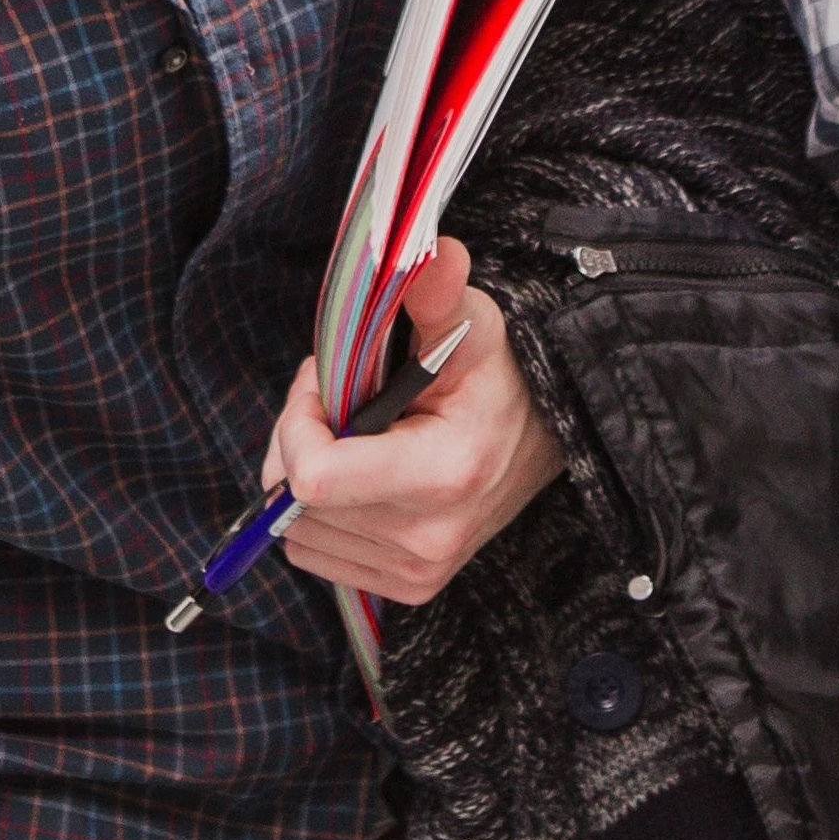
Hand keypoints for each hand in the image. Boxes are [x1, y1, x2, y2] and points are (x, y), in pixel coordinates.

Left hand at [263, 238, 561, 605]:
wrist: (543, 436)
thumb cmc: (496, 375)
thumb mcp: (472, 324)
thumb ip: (437, 293)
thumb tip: (432, 252)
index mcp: (441, 477)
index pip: (313, 479)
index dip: (299, 421)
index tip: (326, 384)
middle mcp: (427, 540)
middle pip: (296, 500)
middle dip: (302, 437)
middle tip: (343, 398)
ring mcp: (416, 573)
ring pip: (298, 527)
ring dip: (309, 475)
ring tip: (361, 435)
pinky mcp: (406, 588)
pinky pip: (314, 551)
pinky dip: (321, 511)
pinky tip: (363, 474)